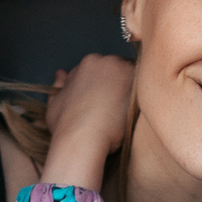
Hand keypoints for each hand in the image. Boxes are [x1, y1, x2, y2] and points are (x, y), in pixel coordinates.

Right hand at [38, 54, 134, 191]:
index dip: (104, 86)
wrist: (82, 140)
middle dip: (119, 85)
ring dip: (131, 90)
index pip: (102, 68)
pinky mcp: (139, 85)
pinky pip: (146, 87)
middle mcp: (107, 60)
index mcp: (88, 62)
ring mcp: (125, 70)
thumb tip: (61, 74)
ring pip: (134, 76)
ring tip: (124, 113)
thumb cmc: (66, 125)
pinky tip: (133, 115)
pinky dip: (143, 99)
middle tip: (116, 108)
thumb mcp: (55, 102)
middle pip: (119, 69)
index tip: (105, 101)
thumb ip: (60, 85)